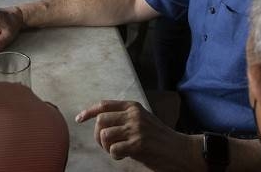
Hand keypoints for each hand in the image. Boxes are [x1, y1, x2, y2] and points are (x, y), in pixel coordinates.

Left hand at [75, 100, 200, 170]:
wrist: (180, 150)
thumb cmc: (159, 137)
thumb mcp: (142, 119)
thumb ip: (124, 117)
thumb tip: (99, 121)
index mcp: (133, 106)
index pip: (104, 105)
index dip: (89, 112)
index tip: (79, 119)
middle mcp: (133, 115)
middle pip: (101, 121)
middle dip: (98, 135)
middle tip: (106, 145)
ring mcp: (136, 129)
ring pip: (105, 135)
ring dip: (106, 147)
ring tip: (116, 150)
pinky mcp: (138, 145)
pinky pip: (113, 150)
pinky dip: (114, 155)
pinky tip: (123, 156)